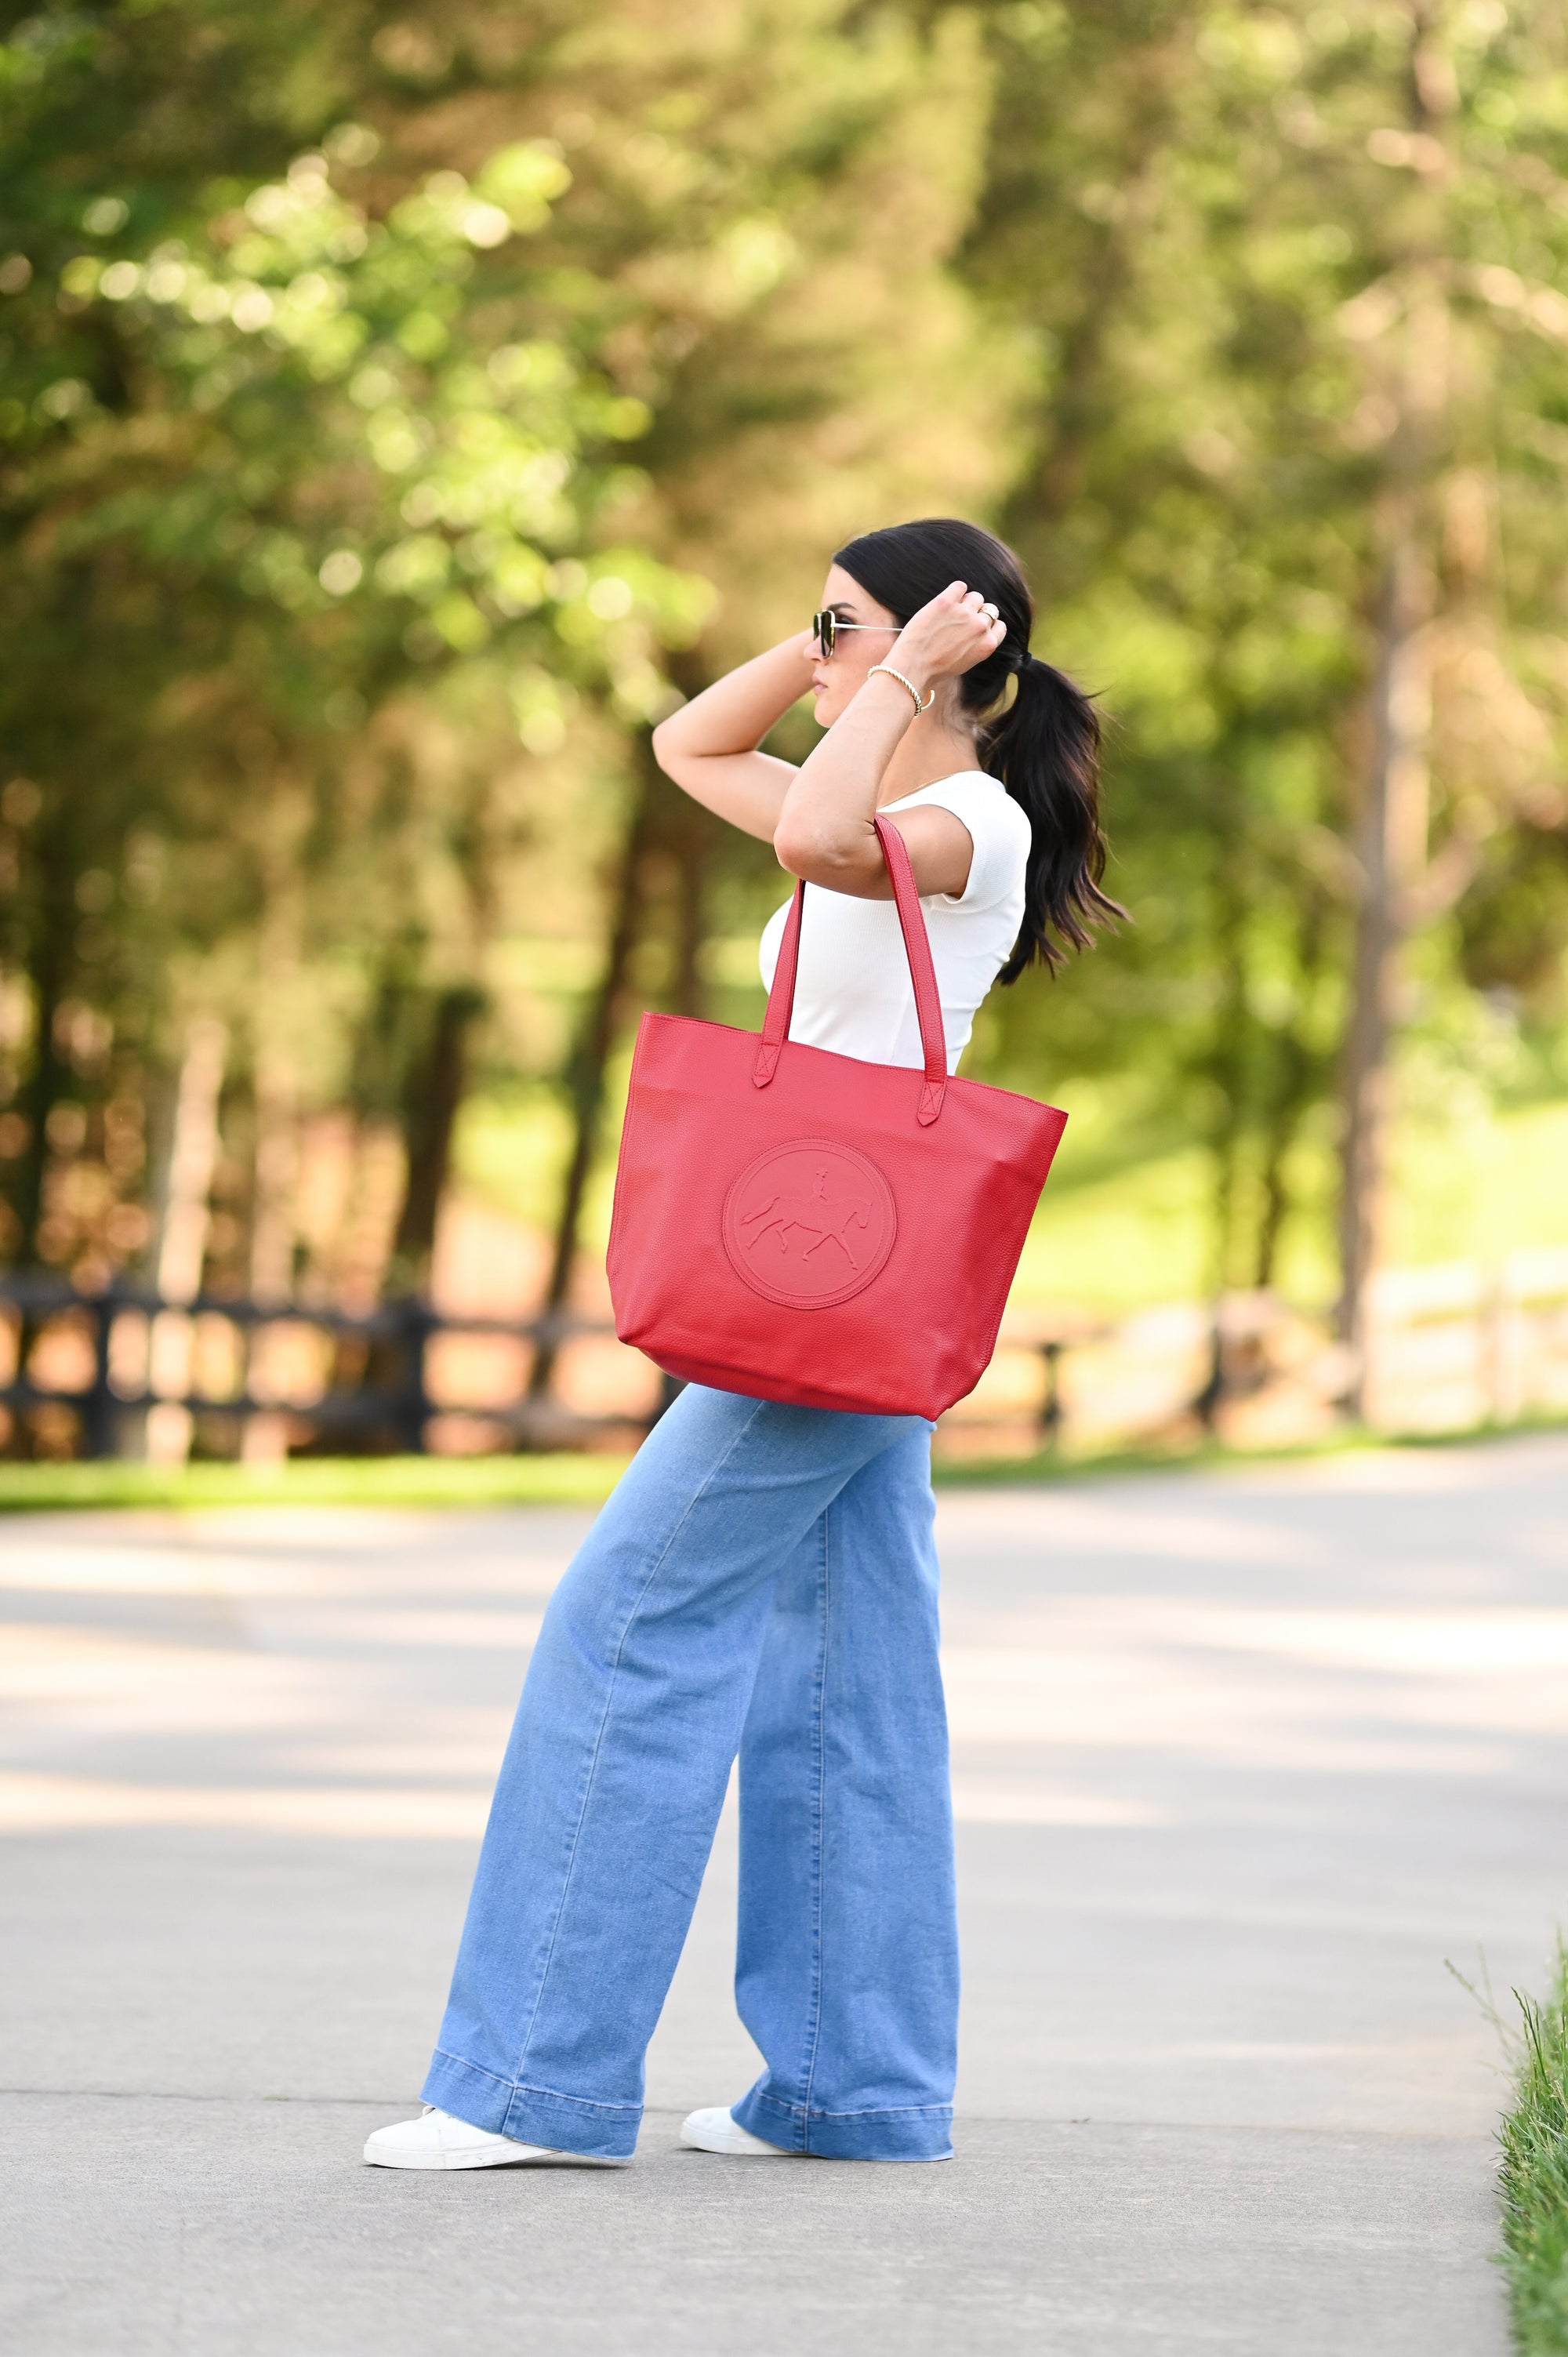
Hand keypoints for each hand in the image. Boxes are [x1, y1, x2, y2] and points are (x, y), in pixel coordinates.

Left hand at [887, 582, 1005, 693]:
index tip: (975, 628)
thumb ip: (976, 645)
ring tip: (951, 613)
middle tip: (958, 623)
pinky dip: (954, 591)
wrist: (913, 667)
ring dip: (966, 602)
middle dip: (975, 615)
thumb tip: (977, 629)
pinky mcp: (946, 601)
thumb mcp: (966, 662)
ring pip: (975, 597)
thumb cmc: (935, 669)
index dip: (987, 625)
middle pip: (988, 610)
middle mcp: (980, 626)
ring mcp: (964, 612)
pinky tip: (945, 601)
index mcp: (988, 644)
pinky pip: (959, 586)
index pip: (999, 625)